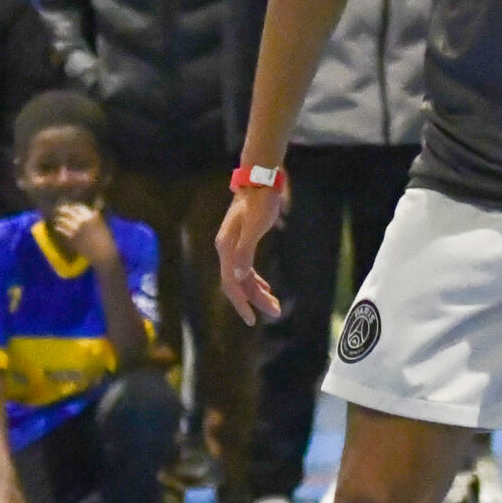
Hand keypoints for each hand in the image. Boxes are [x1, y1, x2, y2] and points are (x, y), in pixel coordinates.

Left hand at [51, 201, 117, 267]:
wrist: (103, 253)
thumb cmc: (106, 239)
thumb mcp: (103, 224)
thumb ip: (97, 215)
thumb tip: (96, 206)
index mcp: (91, 216)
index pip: (79, 208)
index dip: (74, 207)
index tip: (71, 208)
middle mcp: (83, 221)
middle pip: (70, 212)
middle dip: (64, 210)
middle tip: (60, 209)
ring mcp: (77, 229)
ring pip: (64, 220)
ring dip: (60, 219)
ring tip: (58, 219)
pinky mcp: (73, 237)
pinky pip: (63, 230)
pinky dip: (59, 228)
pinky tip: (57, 227)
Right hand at [216, 184, 286, 322]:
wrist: (259, 181)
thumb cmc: (260, 202)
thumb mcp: (255, 226)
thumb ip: (245, 251)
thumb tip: (238, 275)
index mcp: (227, 248)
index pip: (231, 284)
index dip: (242, 304)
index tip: (252, 321)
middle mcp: (226, 250)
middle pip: (238, 284)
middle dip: (255, 301)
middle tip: (275, 313)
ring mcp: (233, 246)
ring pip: (243, 277)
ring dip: (258, 293)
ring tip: (274, 306)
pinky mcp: (241, 242)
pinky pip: (246, 269)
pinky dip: (255, 281)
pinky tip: (266, 288)